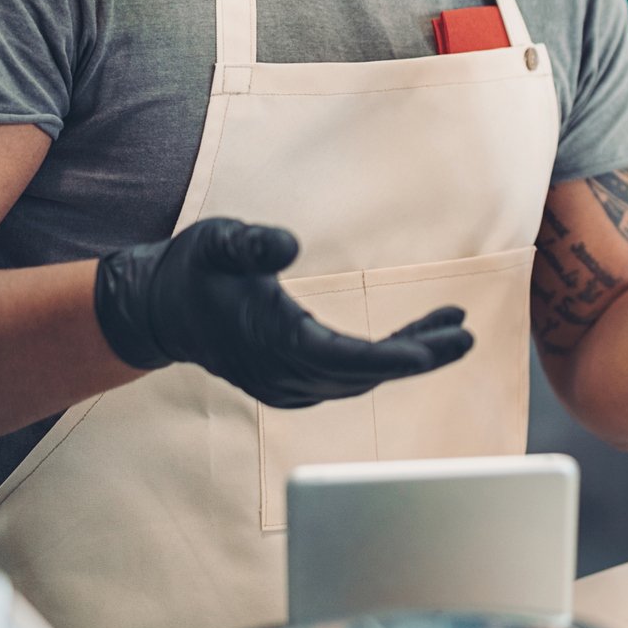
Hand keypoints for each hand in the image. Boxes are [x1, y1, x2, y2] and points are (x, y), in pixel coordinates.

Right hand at [95, 218, 472, 407]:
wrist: (160, 309)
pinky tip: (419, 338)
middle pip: (364, 373)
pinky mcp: (293, 384)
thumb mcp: (217, 241)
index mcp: (271, 340)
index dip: (391, 357)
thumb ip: (250, 242)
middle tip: (466, 335)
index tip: (432, 353)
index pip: (343, 358)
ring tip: (455, 326)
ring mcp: (287, 385)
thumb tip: (289, 243)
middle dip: (419, 355)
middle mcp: (282, 373)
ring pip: (362, 378)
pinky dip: (386, 360)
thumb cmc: (195, 268)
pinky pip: (350, 377)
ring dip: (410, 355)